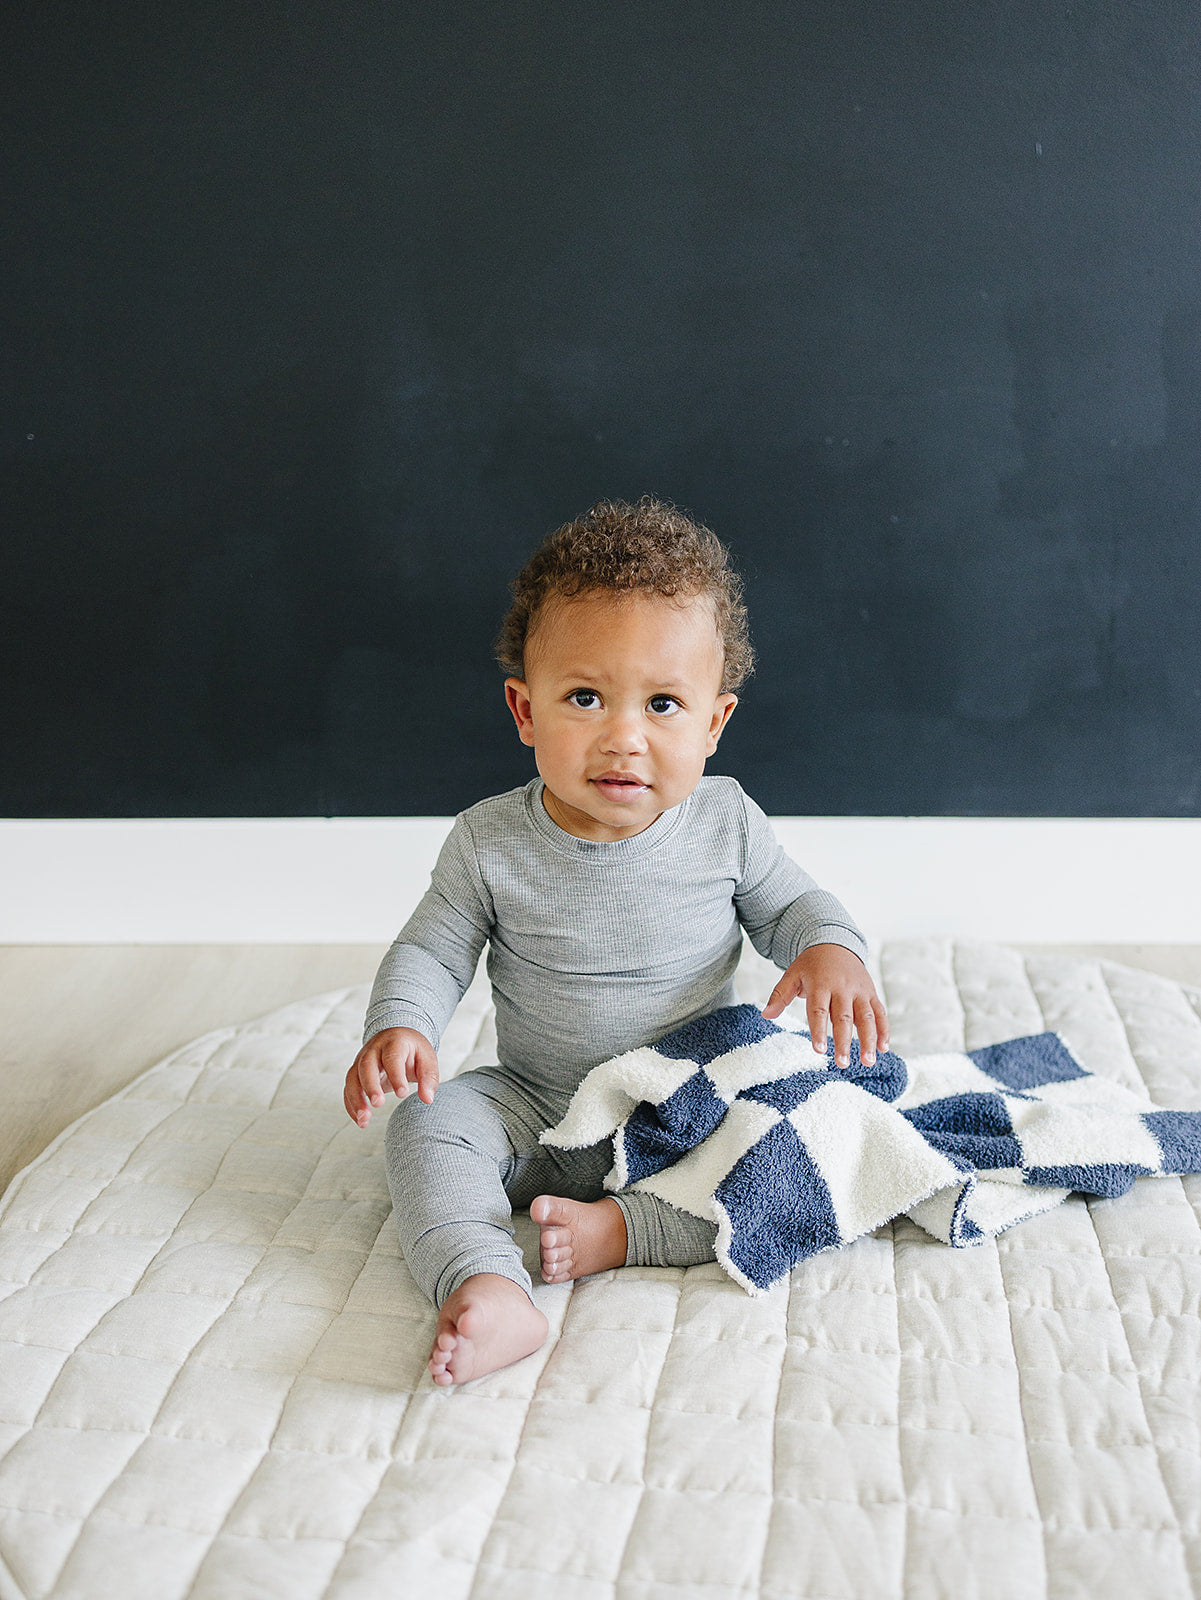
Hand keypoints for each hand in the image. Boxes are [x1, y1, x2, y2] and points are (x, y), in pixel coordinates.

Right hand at [344, 1027, 438, 1125]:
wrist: (396, 1038)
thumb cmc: (413, 1051)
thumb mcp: (427, 1059)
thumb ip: (429, 1078)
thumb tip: (428, 1099)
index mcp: (394, 1043)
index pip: (392, 1058)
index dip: (396, 1076)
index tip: (403, 1094)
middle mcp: (373, 1050)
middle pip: (366, 1066)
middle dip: (370, 1086)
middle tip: (378, 1104)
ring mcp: (361, 1060)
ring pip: (352, 1078)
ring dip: (356, 1100)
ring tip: (364, 1120)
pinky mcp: (355, 1073)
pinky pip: (348, 1089)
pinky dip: (351, 1105)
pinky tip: (360, 1121)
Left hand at [762, 943, 888, 1068]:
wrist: (834, 942)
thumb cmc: (810, 964)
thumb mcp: (792, 974)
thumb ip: (780, 995)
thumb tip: (766, 1015)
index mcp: (821, 984)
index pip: (819, 1010)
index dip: (819, 1030)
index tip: (819, 1050)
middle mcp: (842, 988)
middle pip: (844, 1017)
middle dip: (845, 1042)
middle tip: (842, 1063)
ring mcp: (859, 990)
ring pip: (866, 1017)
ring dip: (869, 1040)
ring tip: (868, 1061)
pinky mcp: (871, 993)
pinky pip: (880, 1012)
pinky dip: (884, 1030)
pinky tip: (883, 1048)